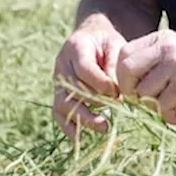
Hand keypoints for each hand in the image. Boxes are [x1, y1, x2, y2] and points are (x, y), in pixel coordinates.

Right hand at [52, 22, 124, 138]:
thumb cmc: (107, 42)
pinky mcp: (58, 94)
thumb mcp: (115, 44)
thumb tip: (116, 92)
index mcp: (76, 47)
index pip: (84, 69)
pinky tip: (81, 139)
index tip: (118, 93)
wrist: (92, 36)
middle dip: (94, 103)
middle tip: (115, 110)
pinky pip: (58, 113)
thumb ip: (114, 64)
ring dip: (83, 118)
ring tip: (104, 128)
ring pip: (63, 104)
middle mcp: (62, 64)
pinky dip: (68, 127)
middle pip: (72, 89)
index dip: (101, 83)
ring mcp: (57, 81)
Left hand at [116, 29, 175, 126]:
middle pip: (128, 71)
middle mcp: (166, 48)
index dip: (122, 76)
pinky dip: (169, 116)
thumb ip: (152, 63)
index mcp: (161, 39)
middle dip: (131, 91)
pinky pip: (163, 105)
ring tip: (170, 107)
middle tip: (143, 101)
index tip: (132, 89)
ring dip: (153, 106)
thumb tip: (125, 87)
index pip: (124, 55)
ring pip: (144, 92)